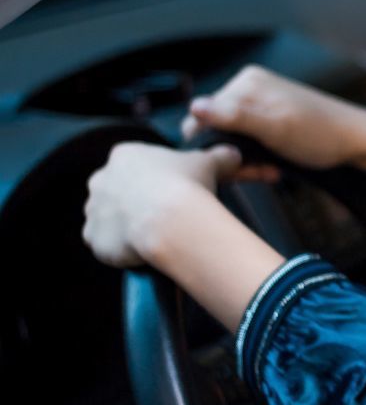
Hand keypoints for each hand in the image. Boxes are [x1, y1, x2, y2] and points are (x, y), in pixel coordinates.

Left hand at [83, 142, 242, 267]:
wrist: (170, 222)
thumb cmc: (187, 186)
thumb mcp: (210, 163)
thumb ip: (220, 157)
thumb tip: (234, 155)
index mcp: (124, 155)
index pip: (135, 165)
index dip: (155, 179)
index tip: (172, 190)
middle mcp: (101, 180)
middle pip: (116, 191)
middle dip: (134, 201)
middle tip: (163, 213)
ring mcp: (93, 211)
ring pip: (108, 218)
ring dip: (125, 225)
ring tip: (154, 234)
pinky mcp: (92, 239)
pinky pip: (104, 243)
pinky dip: (119, 248)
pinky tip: (141, 250)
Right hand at [181, 65, 365, 172]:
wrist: (358, 141)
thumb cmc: (322, 135)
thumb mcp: (275, 128)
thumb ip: (235, 117)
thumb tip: (194, 106)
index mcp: (246, 83)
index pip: (202, 117)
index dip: (211, 146)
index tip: (235, 166)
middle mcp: (249, 86)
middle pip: (216, 127)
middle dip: (231, 154)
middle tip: (257, 171)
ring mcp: (260, 102)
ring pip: (232, 137)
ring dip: (246, 159)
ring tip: (269, 169)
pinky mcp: (269, 117)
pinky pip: (248, 139)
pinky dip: (256, 155)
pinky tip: (273, 166)